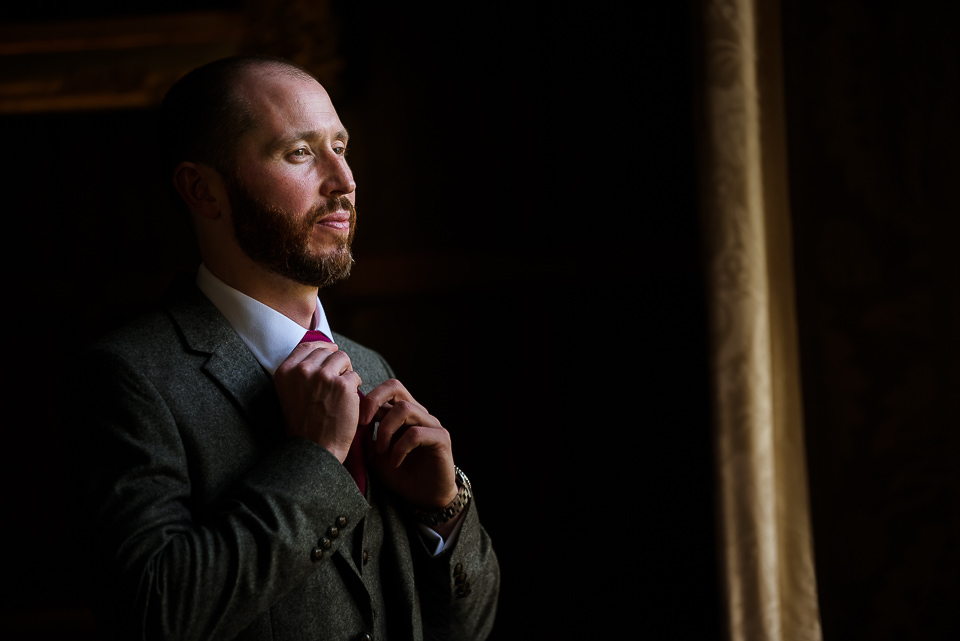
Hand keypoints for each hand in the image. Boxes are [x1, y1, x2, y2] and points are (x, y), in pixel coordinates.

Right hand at [274, 341, 361, 461]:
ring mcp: (323, 376)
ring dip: (346, 373)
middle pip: (328, 351)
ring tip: (341, 392)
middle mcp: (302, 370)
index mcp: (286, 371)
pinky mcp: (343, 385)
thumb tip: (326, 346)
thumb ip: (300, 369)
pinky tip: (347, 402)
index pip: (308, 346)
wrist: (314, 448)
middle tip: (335, 386)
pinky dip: (355, 388)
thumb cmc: (304, 423)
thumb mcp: (290, 392)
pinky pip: (355, 375)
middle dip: (335, 365)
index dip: (322, 348)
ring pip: (343, 358)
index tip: (330, 355)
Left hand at [360, 379, 456, 510]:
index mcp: (402, 414)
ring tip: (381, 451)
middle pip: (395, 386)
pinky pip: (417, 433)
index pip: (385, 391)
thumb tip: (350, 425)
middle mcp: (418, 413)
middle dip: (374, 401)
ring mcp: (431, 424)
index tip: (355, 422)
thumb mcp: (375, 457)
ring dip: (386, 430)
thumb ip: (366, 439)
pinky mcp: (441, 439)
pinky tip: (395, 462)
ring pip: (405, 409)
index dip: (367, 401)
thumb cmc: (400, 476)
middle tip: (363, 423)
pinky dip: (400, 448)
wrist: (425, 497)